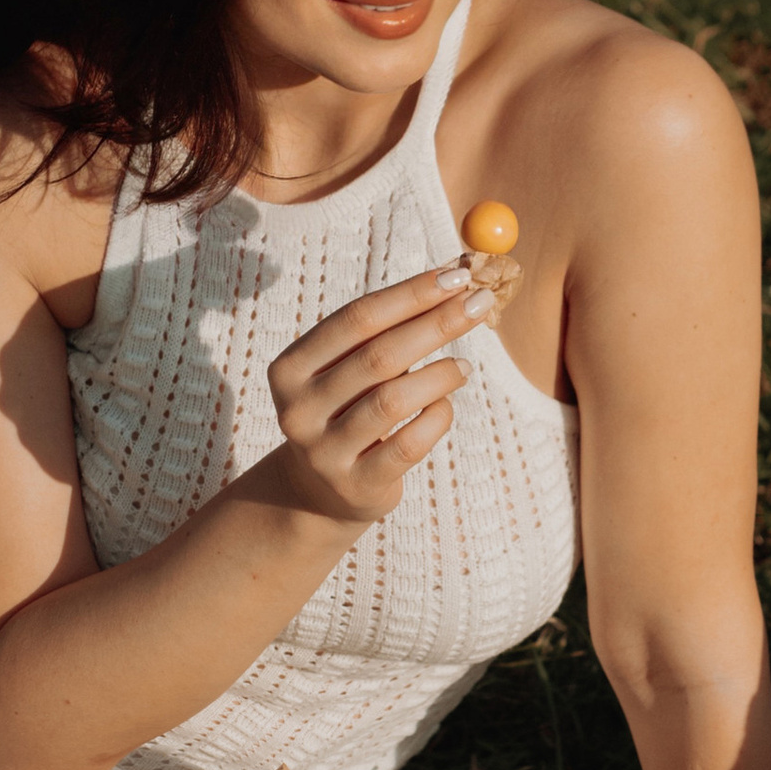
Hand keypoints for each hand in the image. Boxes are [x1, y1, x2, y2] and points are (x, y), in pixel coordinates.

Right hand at [265, 266, 491, 523]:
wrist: (317, 493)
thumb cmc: (345, 411)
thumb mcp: (346, 371)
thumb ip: (385, 333)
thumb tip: (454, 281)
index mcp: (290, 368)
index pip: (357, 318)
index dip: (410, 294)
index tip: (457, 275)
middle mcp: (299, 410)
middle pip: (379, 355)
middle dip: (436, 324)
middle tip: (480, 305)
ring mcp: (325, 452)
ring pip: (393, 401)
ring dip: (439, 375)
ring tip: (464, 366)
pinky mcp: (357, 486)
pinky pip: (409, 445)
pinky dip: (436, 418)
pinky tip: (445, 405)